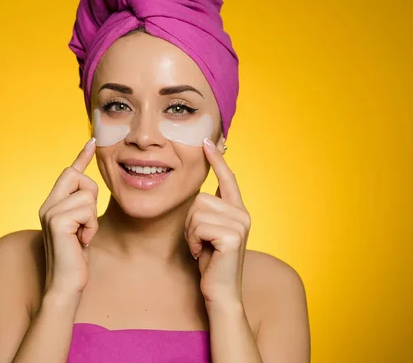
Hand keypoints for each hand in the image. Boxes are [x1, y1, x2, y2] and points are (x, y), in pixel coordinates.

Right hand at [38, 138, 98, 297]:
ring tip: (83, 237)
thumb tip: (89, 191)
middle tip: (86, 223)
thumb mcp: (81, 228)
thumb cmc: (75, 260)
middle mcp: (47, 205)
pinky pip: (86, 210)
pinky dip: (90, 227)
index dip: (81, 157)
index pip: (69, 173)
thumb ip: (81, 209)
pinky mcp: (57, 220)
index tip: (92, 142)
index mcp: (53, 205)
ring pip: (86, 196)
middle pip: (77, 176)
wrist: (65, 285)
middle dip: (90, 195)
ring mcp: (49, 211)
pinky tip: (82, 242)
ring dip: (92, 219)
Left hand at [184, 138, 250, 306]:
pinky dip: (193, 241)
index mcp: (237, 210)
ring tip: (202, 248)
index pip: (227, 178)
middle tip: (200, 242)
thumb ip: (207, 211)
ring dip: (191, 233)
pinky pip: (198, 225)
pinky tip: (202, 254)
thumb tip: (197, 194)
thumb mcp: (207, 231)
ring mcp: (240, 223)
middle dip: (190, 222)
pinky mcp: (233, 235)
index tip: (207, 140)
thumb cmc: (210, 263)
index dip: (217, 159)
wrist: (220, 292)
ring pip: (197, 211)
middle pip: (199, 198)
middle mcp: (242, 213)